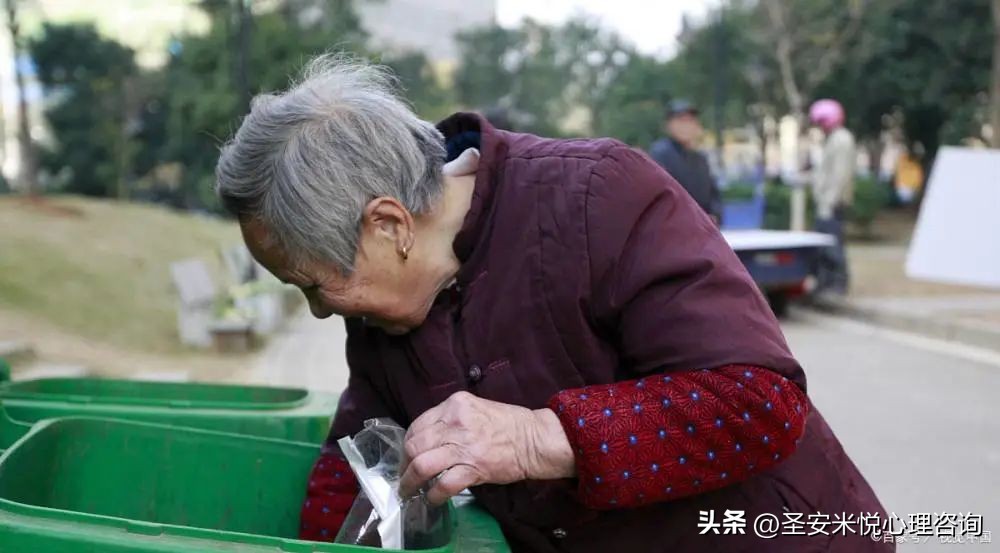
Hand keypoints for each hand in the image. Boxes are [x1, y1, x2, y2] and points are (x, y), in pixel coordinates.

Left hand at [398, 391, 574, 504]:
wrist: (535, 439)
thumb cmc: (508, 424)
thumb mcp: (474, 408)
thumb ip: (450, 420)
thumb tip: (428, 440)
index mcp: (454, 405)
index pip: (418, 425)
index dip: (408, 445)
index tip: (407, 457)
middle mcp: (455, 422)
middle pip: (414, 445)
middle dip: (404, 465)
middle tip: (404, 477)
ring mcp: (464, 445)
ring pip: (422, 465)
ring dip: (410, 482)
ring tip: (409, 492)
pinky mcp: (474, 467)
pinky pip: (443, 484)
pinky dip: (433, 495)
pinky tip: (432, 499)